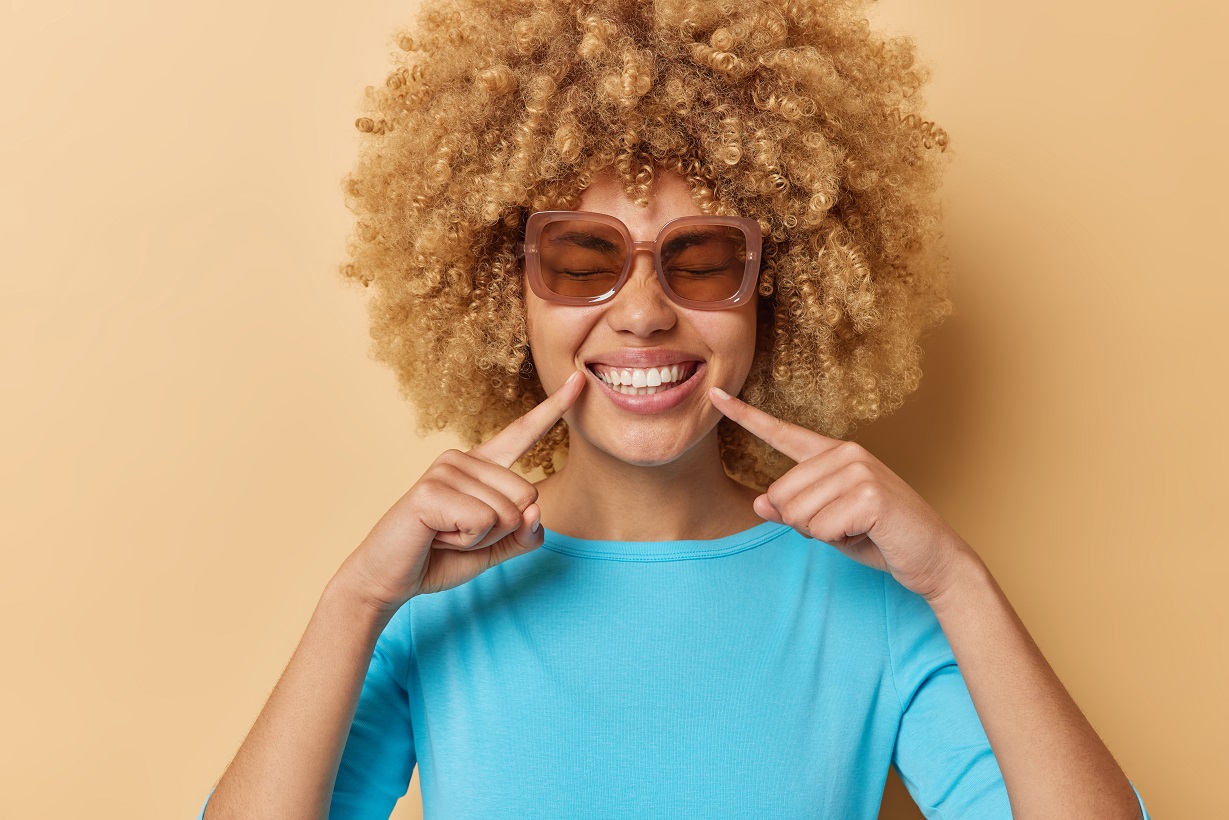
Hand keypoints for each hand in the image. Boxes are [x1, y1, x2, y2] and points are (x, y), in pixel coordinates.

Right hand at [338, 369, 586, 611]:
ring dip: (481, 540)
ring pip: (508, 514)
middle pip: (528, 496)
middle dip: (502, 532)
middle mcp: (463, 459)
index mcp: (481, 467)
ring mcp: (445, 470)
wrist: (389, 580)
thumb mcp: (495, 548)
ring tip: (445, 535)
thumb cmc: (440, 557)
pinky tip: (437, 536)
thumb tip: (534, 511)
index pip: (523, 433)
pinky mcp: (430, 490)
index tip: (578, 381)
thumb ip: (525, 533)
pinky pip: (483, 522)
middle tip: (458, 534)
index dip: (553, 409)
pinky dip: (467, 542)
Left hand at [708, 387, 974, 602]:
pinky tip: (868, 533)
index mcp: (833, 454)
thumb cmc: (880, 538)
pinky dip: (838, 540)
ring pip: (796, 514)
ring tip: (857, 529)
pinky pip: (821, 527)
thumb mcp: (828, 524)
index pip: (781, 433)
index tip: (715, 395)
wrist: (934, 558)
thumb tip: (759, 503)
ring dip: (821, 534)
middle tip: (843, 526)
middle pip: (779, 495)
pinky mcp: (870, 493)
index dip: (745, 416)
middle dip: (802, 524)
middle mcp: (845, 453)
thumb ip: (794, 511)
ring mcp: (859, 469)